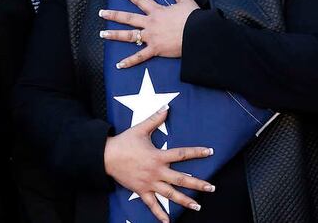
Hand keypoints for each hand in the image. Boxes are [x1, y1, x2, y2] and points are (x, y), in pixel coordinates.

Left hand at [99, 0, 198, 68]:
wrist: (198, 34)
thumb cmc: (193, 18)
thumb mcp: (185, 1)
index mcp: (157, 11)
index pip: (140, 0)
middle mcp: (150, 23)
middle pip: (128, 18)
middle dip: (114, 15)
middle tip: (102, 13)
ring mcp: (151, 37)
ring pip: (129, 36)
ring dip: (115, 35)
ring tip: (102, 35)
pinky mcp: (155, 49)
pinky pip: (140, 56)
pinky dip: (129, 61)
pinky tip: (119, 65)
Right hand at [103, 105, 215, 221]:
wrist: (106, 156)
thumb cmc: (124, 142)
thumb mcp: (140, 129)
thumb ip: (155, 119)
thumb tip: (167, 107)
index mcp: (158, 156)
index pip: (182, 154)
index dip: (197, 152)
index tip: (210, 152)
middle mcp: (157, 171)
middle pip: (181, 179)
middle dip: (197, 184)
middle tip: (211, 188)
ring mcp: (149, 183)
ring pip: (170, 195)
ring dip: (185, 201)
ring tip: (198, 207)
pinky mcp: (141, 191)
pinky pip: (152, 205)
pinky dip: (160, 214)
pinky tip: (168, 222)